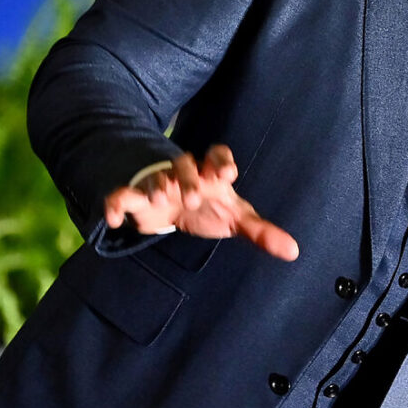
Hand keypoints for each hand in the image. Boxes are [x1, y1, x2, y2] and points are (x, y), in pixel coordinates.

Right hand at [103, 145, 298, 260]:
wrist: (174, 207)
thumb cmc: (211, 207)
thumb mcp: (236, 218)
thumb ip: (262, 232)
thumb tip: (293, 251)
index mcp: (211, 174)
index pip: (217, 155)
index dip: (221, 161)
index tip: (227, 175)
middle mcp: (185, 174)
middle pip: (185, 164)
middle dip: (188, 177)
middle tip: (194, 197)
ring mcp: (159, 184)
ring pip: (155, 177)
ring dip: (157, 185)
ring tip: (161, 198)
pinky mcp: (136, 199)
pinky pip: (121, 195)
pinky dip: (116, 203)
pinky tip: (113, 219)